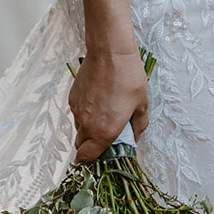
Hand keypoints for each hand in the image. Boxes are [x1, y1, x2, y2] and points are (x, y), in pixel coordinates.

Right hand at [69, 48, 148, 163]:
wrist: (110, 52)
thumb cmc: (127, 76)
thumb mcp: (141, 105)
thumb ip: (138, 127)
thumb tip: (133, 137)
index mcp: (104, 131)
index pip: (87, 158)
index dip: (92, 161)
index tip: (100, 157)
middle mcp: (87, 124)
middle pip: (81, 146)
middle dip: (91, 145)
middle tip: (105, 135)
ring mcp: (77, 110)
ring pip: (79, 128)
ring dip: (88, 127)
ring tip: (104, 112)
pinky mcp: (72, 97)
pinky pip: (76, 112)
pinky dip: (84, 112)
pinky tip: (97, 100)